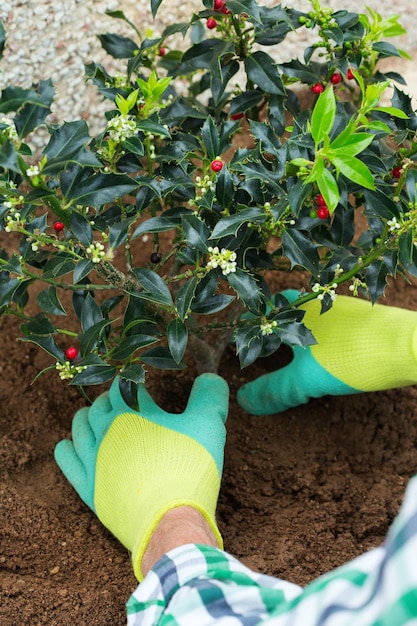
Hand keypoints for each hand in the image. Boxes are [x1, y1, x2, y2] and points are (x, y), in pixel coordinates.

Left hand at [54, 373, 228, 579]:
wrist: (169, 520)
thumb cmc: (189, 467)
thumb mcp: (208, 425)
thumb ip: (209, 396)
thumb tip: (211, 376)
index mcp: (130, 410)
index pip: (125, 384)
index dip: (134, 380)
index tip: (141, 382)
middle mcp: (105, 430)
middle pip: (100, 404)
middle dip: (112, 399)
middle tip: (124, 400)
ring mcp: (92, 459)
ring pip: (79, 427)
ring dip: (88, 417)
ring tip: (97, 417)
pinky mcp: (88, 486)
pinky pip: (67, 461)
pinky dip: (66, 449)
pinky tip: (69, 445)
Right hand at [237, 289, 416, 414]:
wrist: (408, 346)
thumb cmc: (352, 355)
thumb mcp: (306, 379)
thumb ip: (274, 390)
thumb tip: (242, 402)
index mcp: (296, 311)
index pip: (261, 312)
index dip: (247, 327)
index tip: (237, 345)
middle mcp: (314, 304)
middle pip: (284, 313)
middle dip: (271, 331)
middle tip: (260, 352)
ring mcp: (338, 310)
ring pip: (307, 320)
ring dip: (295, 336)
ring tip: (287, 359)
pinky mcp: (358, 320)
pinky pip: (327, 328)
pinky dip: (317, 341)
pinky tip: (322, 358)